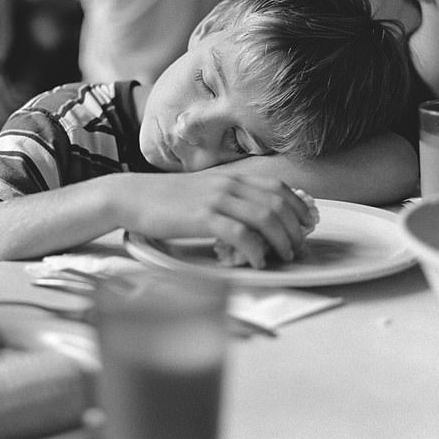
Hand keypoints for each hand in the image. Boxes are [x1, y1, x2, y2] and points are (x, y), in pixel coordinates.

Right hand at [114, 173, 315, 268]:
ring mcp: (216, 199)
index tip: (306, 224)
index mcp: (231, 177)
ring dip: (281, 240)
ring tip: (284, 256)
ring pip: (265, 216)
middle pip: (277, 202)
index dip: (298, 206)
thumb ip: (229, 199)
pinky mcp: (203, 217)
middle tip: (297, 247)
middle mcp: (228, 184)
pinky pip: (240, 234)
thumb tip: (253, 219)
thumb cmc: (166, 199)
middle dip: (295, 227)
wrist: (132, 196)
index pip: (278, 186)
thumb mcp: (203, 191)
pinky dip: (255, 250)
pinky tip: (258, 262)